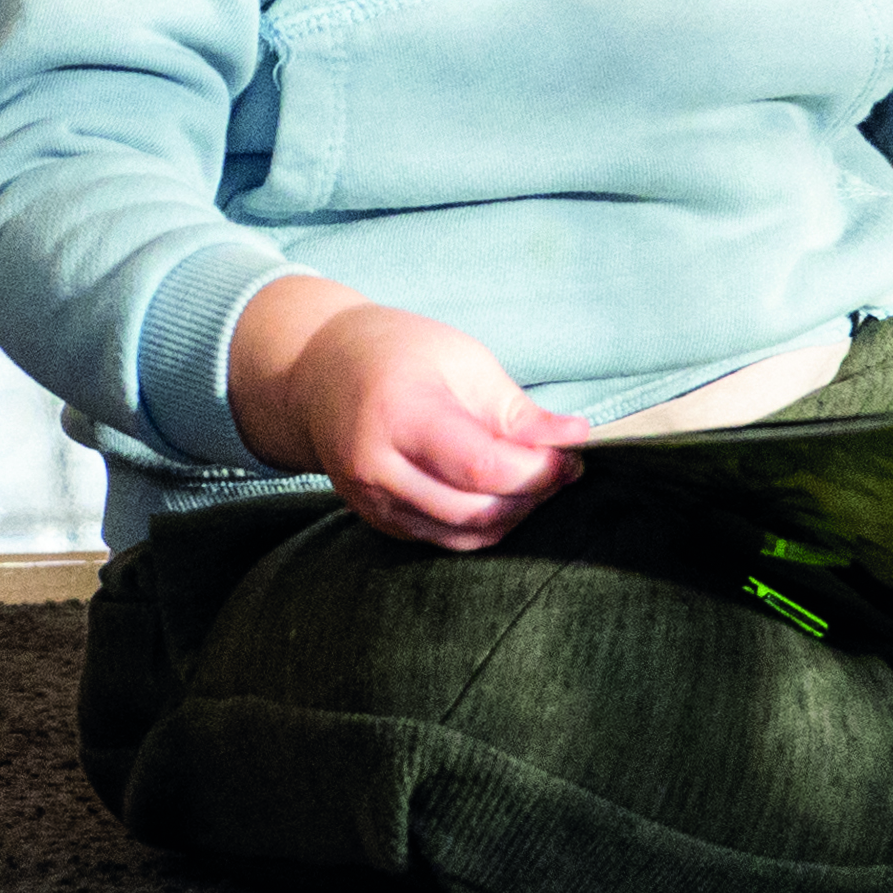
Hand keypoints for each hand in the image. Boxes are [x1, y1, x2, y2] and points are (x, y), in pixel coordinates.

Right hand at [226, 277, 588, 549]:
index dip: (538, 470)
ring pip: (463, 534)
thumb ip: (515, 409)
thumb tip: (574, 439)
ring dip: (512, 515)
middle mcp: (376, 465)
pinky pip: (444, 539)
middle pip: (474, 509)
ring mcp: (371, 500)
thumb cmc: (397, 353)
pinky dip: (483, 524)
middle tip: (561, 467)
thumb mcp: (461, 359)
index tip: (571, 455)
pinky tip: (500, 494)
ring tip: (533, 480)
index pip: (481, 466)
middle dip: (532, 495)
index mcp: (399, 413)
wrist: (318, 371)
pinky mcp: (376, 520)